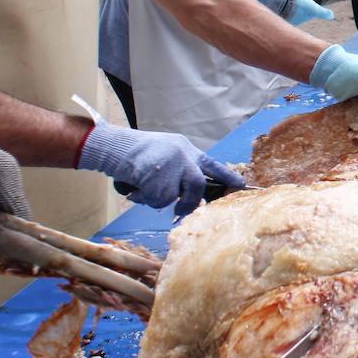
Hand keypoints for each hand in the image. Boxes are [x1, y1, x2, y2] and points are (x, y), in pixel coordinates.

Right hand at [77, 121, 245, 216]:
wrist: (115, 146)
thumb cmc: (140, 155)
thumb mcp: (168, 154)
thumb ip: (182, 171)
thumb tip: (195, 197)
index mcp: (187, 150)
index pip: (212, 164)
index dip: (228, 176)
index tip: (242, 185)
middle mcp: (181, 154)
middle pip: (196, 184)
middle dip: (189, 202)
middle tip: (180, 211)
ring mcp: (168, 163)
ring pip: (172, 196)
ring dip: (157, 199)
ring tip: (144, 190)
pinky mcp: (153, 172)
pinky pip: (155, 198)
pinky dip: (144, 198)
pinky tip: (135, 187)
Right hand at [240, 0, 333, 25]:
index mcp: (306, 6)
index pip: (321, 12)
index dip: (327, 13)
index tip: (331, 14)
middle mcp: (301, 16)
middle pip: (311, 13)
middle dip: (309, 5)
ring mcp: (292, 21)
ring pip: (301, 16)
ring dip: (299, 9)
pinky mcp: (284, 23)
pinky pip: (292, 18)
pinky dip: (291, 12)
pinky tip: (283, 4)